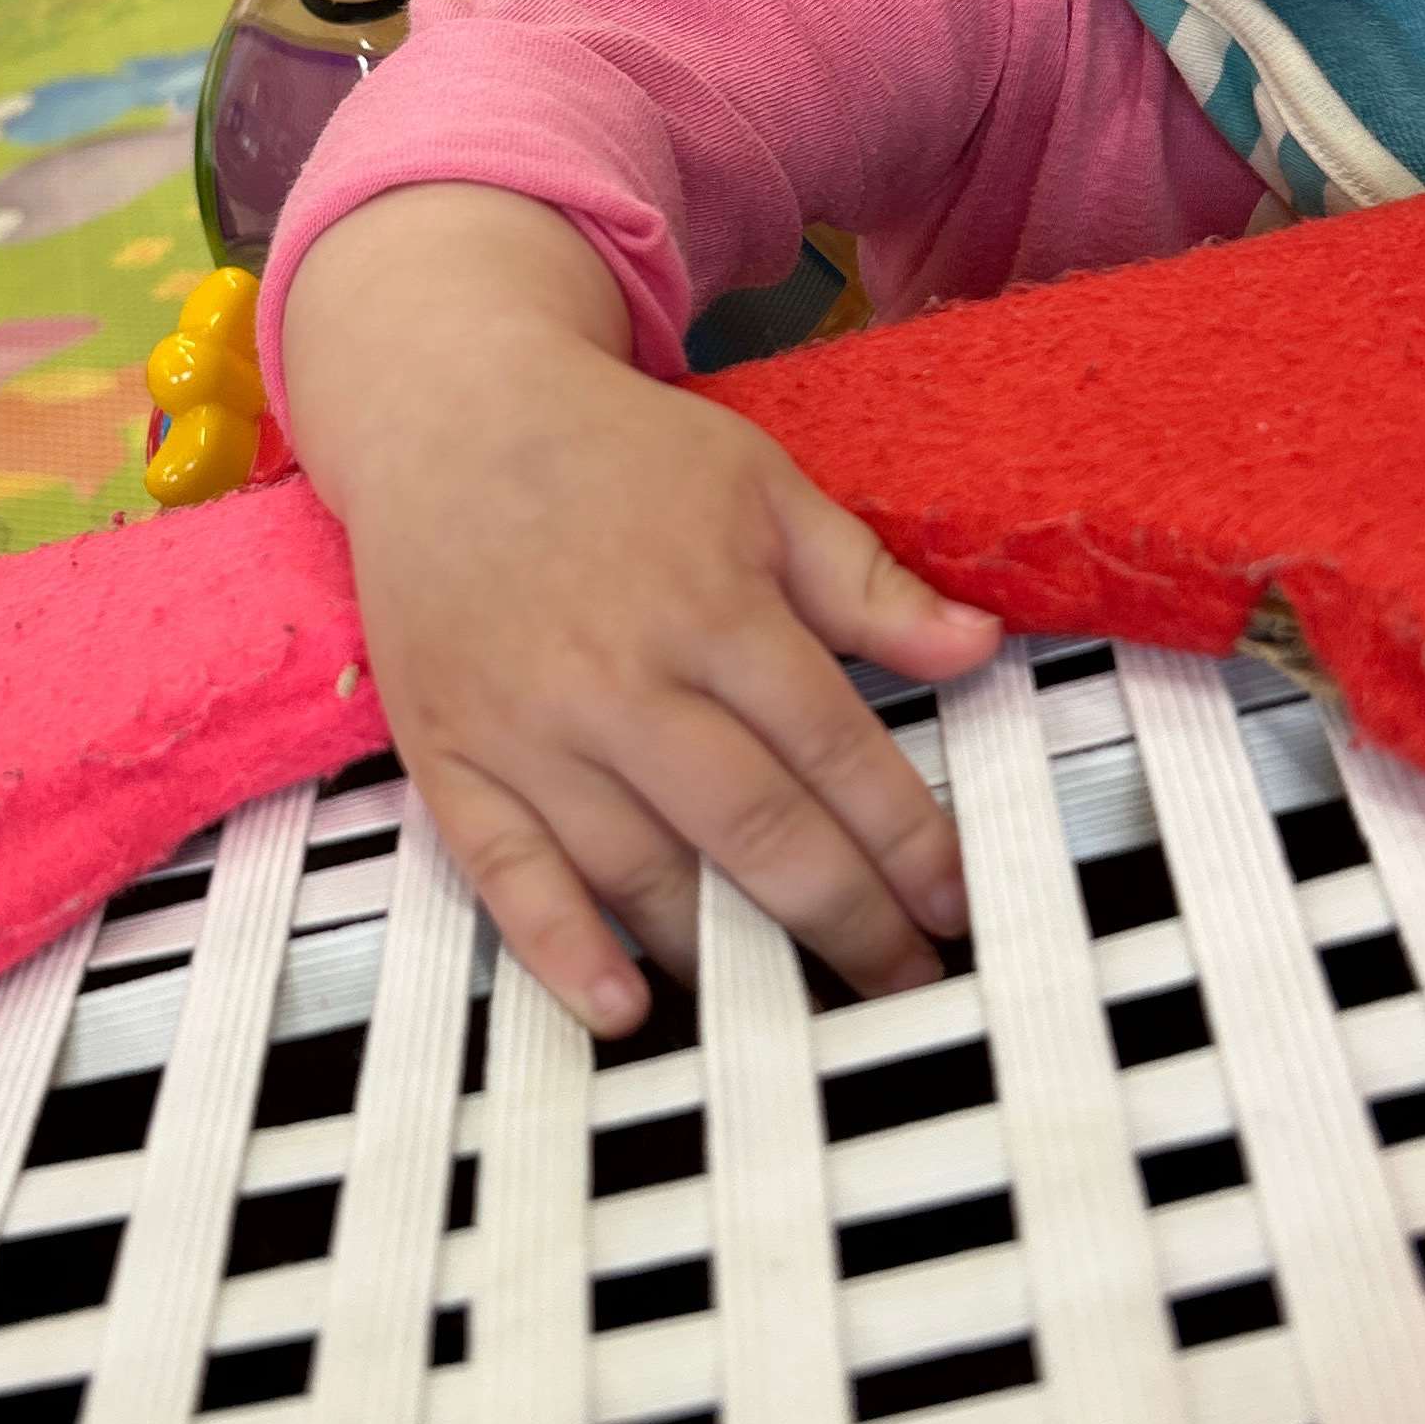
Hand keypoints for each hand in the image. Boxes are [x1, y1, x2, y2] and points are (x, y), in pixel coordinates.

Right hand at [285, 188, 997, 1032]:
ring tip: (795, 1004)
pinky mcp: (450, 754)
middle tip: (905, 981)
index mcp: (714, 607)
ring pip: (641, 869)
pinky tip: (623, 1008)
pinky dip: (561, 949)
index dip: (906, 839)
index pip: (835, 750)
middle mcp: (621, 679)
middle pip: (755, 827)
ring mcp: (529, 726)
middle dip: (846, 918)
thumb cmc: (615, 453)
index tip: (954, 901)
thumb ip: (866, 582)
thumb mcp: (761, 487)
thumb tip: (978, 648)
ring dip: (726, 952)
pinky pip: (505, 873)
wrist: (446, 414)